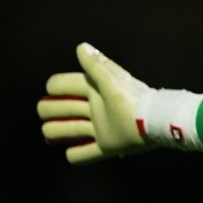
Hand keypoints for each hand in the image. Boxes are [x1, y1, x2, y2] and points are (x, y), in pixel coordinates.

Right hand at [37, 43, 152, 164]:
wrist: (155, 122)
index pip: (65, 86)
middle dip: (51, 110)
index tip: (52, 90)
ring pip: (70, 130)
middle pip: (62, 109)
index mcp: (95, 92)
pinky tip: (70, 154)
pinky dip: (77, 156)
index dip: (55, 86)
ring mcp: (101, 129)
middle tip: (47, 114)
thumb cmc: (133, 99)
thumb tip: (81, 46)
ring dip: (57, 132)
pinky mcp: (108, 146)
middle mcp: (96, 109)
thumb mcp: (113, 81)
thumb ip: (96, 66)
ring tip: (50, 134)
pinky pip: (87, 155)